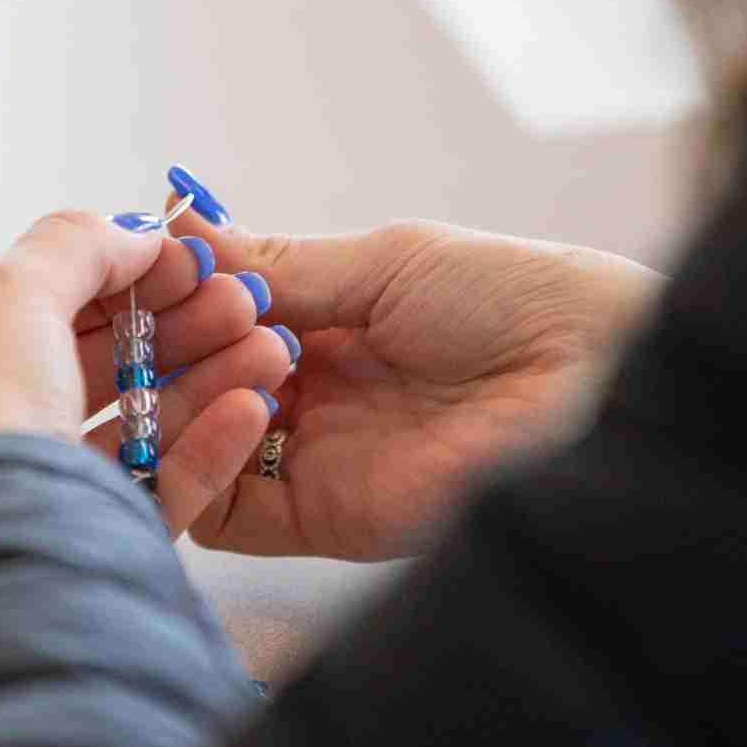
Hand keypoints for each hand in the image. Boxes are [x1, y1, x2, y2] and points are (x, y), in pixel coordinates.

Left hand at [0, 210, 293, 529]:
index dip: (107, 274)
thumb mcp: (6, 295)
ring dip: (200, 382)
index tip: (183, 261)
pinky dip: (203, 450)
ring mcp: (22, 501)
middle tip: (239, 303)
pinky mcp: (77, 554)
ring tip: (268, 350)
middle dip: (171, 326)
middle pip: (85, 365)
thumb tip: (130, 234)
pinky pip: (151, 493)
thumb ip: (73, 247)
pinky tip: (249, 409)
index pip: (24, 308)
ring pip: (127, 430)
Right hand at [161, 170, 664, 559]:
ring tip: (234, 344)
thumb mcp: (386, 261)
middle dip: (174, 344)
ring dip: (186, 396)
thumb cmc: (518, 301)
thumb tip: (175, 227)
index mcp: (329, 328)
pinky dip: (202, 463)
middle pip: (193, 385)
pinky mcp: (325, 519)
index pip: (213, 324)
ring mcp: (313, 461)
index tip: (149, 267)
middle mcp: (311, 398)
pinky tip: (236, 405)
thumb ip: (276, 264)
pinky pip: (224, 511)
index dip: (175, 299)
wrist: (598, 379)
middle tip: (179, 308)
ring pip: (193, 446)